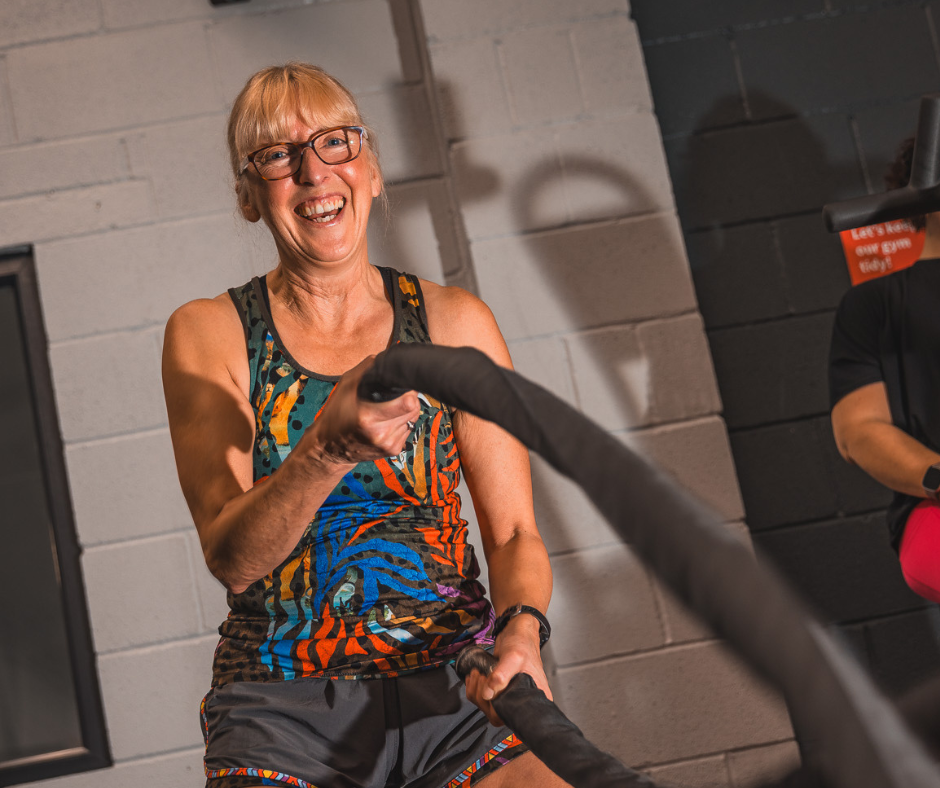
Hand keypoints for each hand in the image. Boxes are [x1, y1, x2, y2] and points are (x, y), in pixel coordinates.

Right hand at [303, 356, 420, 466]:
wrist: (330, 447)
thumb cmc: (335, 415)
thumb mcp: (345, 386)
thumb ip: (366, 369)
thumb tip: (384, 358)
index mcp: (368, 417)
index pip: (408, 403)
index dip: (409, 391)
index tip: (402, 387)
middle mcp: (380, 433)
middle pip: (414, 408)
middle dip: (408, 398)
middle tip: (394, 396)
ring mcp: (388, 444)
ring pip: (413, 418)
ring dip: (405, 410)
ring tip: (388, 408)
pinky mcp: (393, 450)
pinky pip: (409, 429)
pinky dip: (402, 421)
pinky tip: (388, 419)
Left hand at [465, 614, 551, 725]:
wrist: (517, 632)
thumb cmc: (522, 643)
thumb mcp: (514, 657)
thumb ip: (501, 675)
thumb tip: (488, 693)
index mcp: (536, 698)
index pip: (514, 717)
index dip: (497, 709)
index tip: (491, 690)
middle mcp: (524, 700)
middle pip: (497, 715)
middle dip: (483, 698)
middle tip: (482, 678)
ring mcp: (511, 696)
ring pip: (488, 708)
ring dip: (476, 692)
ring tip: (478, 675)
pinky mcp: (501, 691)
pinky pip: (485, 699)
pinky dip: (475, 689)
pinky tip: (475, 677)